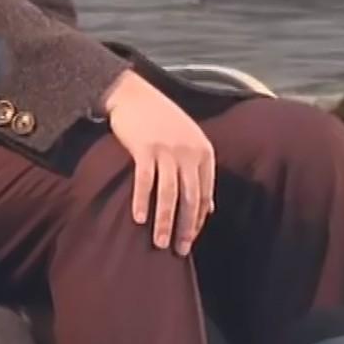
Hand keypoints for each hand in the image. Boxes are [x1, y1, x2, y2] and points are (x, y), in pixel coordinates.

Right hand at [102, 69, 215, 255]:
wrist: (133, 93)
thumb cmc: (160, 119)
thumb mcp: (189, 141)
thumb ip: (200, 172)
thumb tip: (210, 208)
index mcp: (204, 151)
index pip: (205, 194)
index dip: (197, 220)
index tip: (189, 239)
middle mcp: (189, 152)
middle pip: (190, 198)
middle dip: (185, 228)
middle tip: (179, 250)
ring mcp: (166, 150)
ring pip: (168, 194)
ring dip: (165, 221)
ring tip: (160, 243)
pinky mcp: (144, 148)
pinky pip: (145, 181)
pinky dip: (142, 201)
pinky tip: (139, 219)